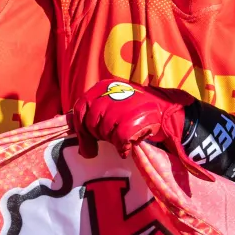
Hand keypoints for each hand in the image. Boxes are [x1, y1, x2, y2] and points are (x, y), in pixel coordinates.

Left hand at [70, 80, 210, 179]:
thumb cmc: (137, 109)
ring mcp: (120, 108)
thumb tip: (67, 125)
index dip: (81, 128)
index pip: (80, 108)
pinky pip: (118, 142)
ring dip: (112, 140)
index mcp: (103, 87)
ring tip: (124, 136)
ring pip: (104, 133)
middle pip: (90, 124)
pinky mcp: (130, 122)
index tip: (87, 141)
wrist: (167, 110)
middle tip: (110, 138)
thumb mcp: (113, 100)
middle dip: (97, 136)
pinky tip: (129, 146)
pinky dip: (123, 148)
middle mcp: (110, 94)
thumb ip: (93, 110)